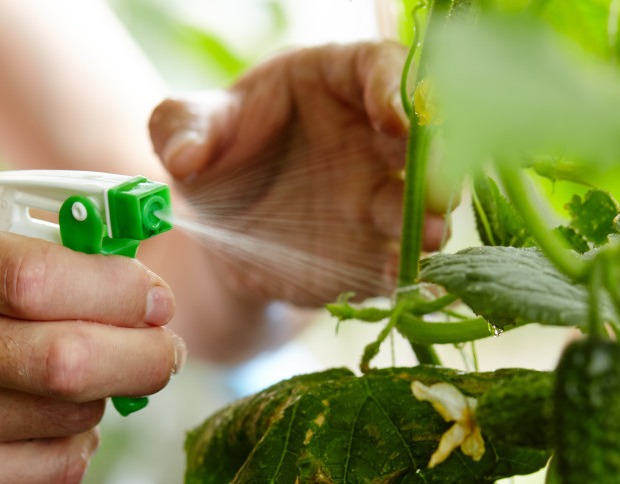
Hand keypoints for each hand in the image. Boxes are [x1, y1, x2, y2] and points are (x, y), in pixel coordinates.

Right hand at [0, 203, 183, 483]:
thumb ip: (36, 246)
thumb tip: (138, 278)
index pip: (42, 279)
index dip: (121, 292)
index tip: (156, 300)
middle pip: (68, 361)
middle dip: (145, 357)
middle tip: (164, 352)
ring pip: (71, 418)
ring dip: (106, 399)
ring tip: (91, 380)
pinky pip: (51, 471)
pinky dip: (78, 446)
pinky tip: (59, 423)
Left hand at [148, 41, 445, 306]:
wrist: (221, 228)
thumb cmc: (215, 153)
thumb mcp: (186, 129)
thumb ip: (181, 127)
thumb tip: (184, 156)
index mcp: (335, 81)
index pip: (379, 67)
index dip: (395, 88)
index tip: (393, 117)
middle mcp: (373, 135)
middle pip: (422, 136)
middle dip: (436, 158)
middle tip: (438, 182)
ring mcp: (379, 194)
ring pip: (421, 201)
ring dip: (430, 218)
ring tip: (432, 236)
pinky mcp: (372, 248)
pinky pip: (395, 258)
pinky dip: (402, 271)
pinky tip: (402, 280)